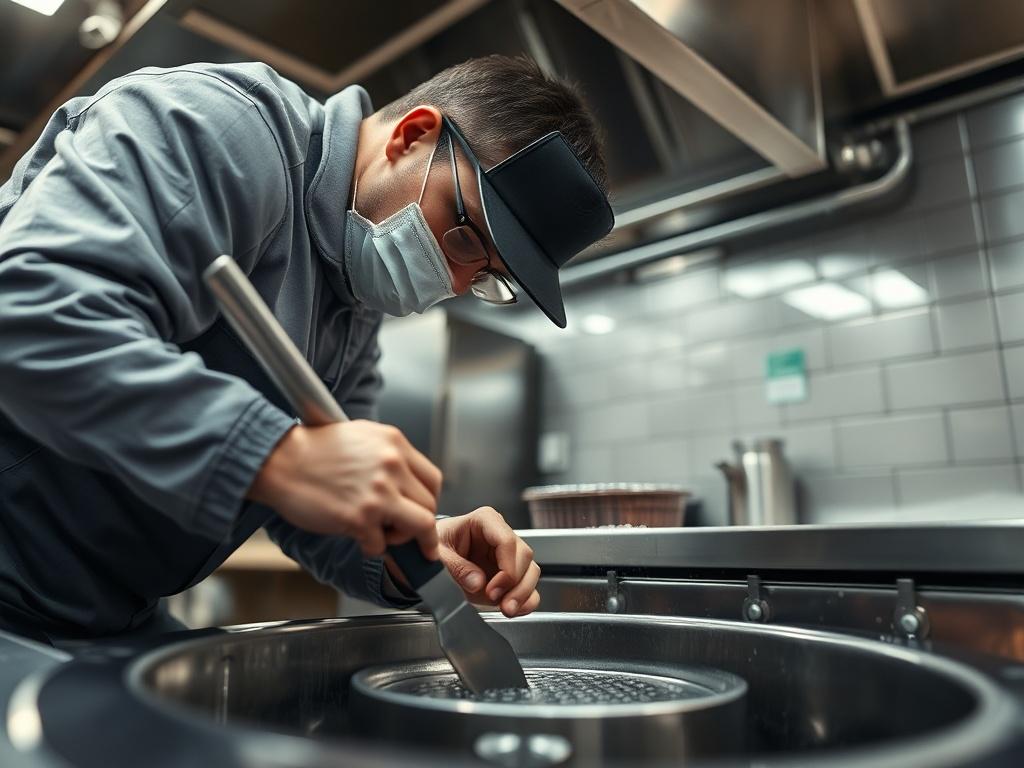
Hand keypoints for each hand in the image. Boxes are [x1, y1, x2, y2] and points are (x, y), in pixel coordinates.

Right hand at [248, 421, 441, 558]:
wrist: (279, 461)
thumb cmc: (313, 450)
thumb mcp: (361, 436)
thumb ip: (388, 456)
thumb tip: (407, 483)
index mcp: (395, 443)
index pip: (433, 479)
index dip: (429, 500)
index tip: (423, 513)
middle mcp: (392, 465)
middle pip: (429, 505)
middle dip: (418, 524)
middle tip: (400, 530)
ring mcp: (379, 492)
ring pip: (421, 526)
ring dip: (403, 538)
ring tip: (381, 535)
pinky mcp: (360, 517)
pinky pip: (383, 545)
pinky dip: (373, 548)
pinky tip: (358, 538)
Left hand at [436, 507, 540, 617]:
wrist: (429, 560)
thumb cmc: (434, 547)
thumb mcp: (437, 555)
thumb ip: (455, 567)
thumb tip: (477, 582)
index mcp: (484, 521)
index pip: (507, 540)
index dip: (506, 567)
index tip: (492, 590)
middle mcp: (500, 535)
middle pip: (524, 556)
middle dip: (515, 583)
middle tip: (497, 601)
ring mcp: (507, 555)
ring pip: (531, 571)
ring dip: (522, 594)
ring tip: (507, 609)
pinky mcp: (509, 574)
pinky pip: (528, 587)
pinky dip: (526, 600)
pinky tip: (514, 609)